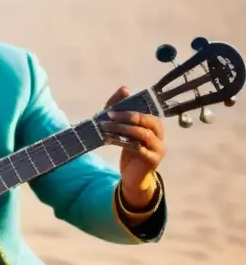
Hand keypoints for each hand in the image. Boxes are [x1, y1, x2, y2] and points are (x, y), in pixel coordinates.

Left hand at [101, 86, 165, 208]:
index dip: (128, 108)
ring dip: (122, 129)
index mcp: (154, 125)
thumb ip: (120, 111)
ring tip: (105, 128)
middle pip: (146, 121)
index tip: (109, 110)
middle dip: (126, 117)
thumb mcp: (122, 130)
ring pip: (142, 134)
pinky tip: (109, 140)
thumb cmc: (128, 150)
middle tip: (108, 116)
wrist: (133, 176)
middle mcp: (159, 135)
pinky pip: (138, 148)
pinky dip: (122, 142)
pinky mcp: (153, 160)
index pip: (144, 111)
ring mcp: (158, 148)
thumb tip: (124, 88)